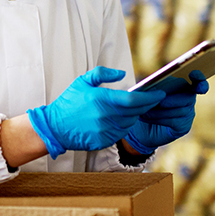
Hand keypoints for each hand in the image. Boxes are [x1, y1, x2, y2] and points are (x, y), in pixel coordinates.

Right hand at [27, 67, 165, 157]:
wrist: (54, 127)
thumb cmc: (68, 102)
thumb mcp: (82, 81)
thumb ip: (103, 74)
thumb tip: (122, 74)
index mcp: (102, 100)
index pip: (135, 100)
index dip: (151, 98)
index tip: (160, 94)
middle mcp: (106, 117)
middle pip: (137, 112)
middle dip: (146, 105)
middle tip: (152, 99)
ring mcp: (106, 131)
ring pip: (131, 122)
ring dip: (134, 115)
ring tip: (130, 108)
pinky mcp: (104, 141)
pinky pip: (122, 132)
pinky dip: (124, 125)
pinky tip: (118, 119)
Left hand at [124, 71, 208, 154]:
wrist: (138, 127)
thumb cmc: (143, 105)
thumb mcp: (147, 93)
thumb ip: (154, 88)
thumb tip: (155, 89)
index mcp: (181, 85)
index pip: (197, 80)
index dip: (198, 78)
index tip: (193, 74)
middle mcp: (188, 98)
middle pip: (188, 96)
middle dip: (174, 100)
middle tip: (159, 102)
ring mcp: (188, 113)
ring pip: (180, 110)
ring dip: (160, 111)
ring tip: (144, 111)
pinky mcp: (184, 126)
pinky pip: (175, 121)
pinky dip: (159, 119)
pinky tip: (146, 117)